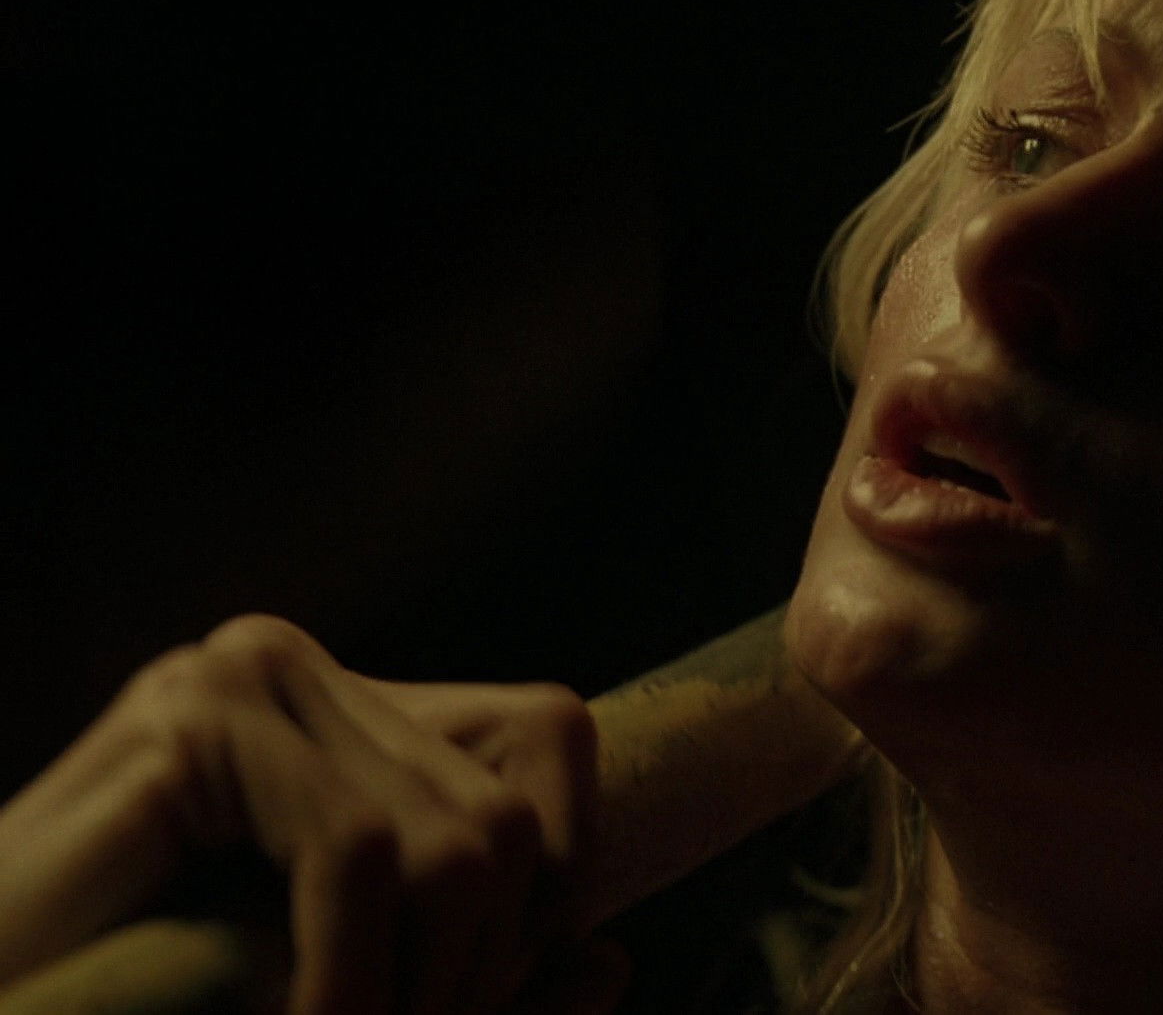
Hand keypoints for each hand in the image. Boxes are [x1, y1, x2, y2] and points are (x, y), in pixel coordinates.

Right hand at [0, 614, 605, 1013]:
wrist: (1, 1000)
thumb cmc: (154, 1001)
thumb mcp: (345, 986)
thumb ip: (475, 982)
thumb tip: (616, 965)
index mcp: (341, 710)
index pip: (544, 742)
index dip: (557, 880)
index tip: (483, 996)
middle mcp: (296, 667)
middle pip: (505, 809)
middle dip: (481, 967)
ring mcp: (238, 678)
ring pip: (450, 837)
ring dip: (423, 992)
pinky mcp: (190, 722)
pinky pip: (355, 853)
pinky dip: (351, 980)